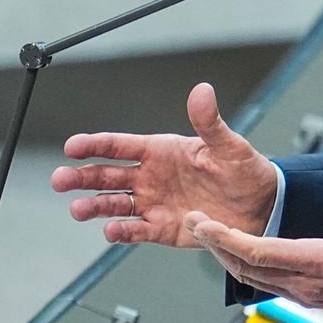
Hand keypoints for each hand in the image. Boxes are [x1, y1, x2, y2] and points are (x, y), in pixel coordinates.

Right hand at [52, 82, 277, 246]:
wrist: (262, 207)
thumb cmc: (245, 171)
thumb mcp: (229, 145)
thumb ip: (209, 122)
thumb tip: (202, 90)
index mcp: (161, 151)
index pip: (119, 146)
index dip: (94, 145)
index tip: (71, 146)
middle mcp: (151, 177)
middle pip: (106, 175)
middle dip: (81, 177)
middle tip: (60, 180)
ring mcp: (153, 203)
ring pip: (113, 204)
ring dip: (94, 206)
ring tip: (78, 210)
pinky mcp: (162, 229)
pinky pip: (135, 231)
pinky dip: (121, 232)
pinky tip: (111, 230)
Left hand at [186, 190, 322, 322]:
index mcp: (319, 264)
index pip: (261, 252)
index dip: (228, 239)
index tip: (205, 224)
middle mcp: (304, 283)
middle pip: (246, 267)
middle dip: (215, 245)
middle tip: (193, 222)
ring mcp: (302, 293)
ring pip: (251, 276)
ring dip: (225, 256)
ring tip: (206, 234)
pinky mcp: (305, 296)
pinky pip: (263, 282)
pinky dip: (243, 265)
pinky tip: (236, 253)